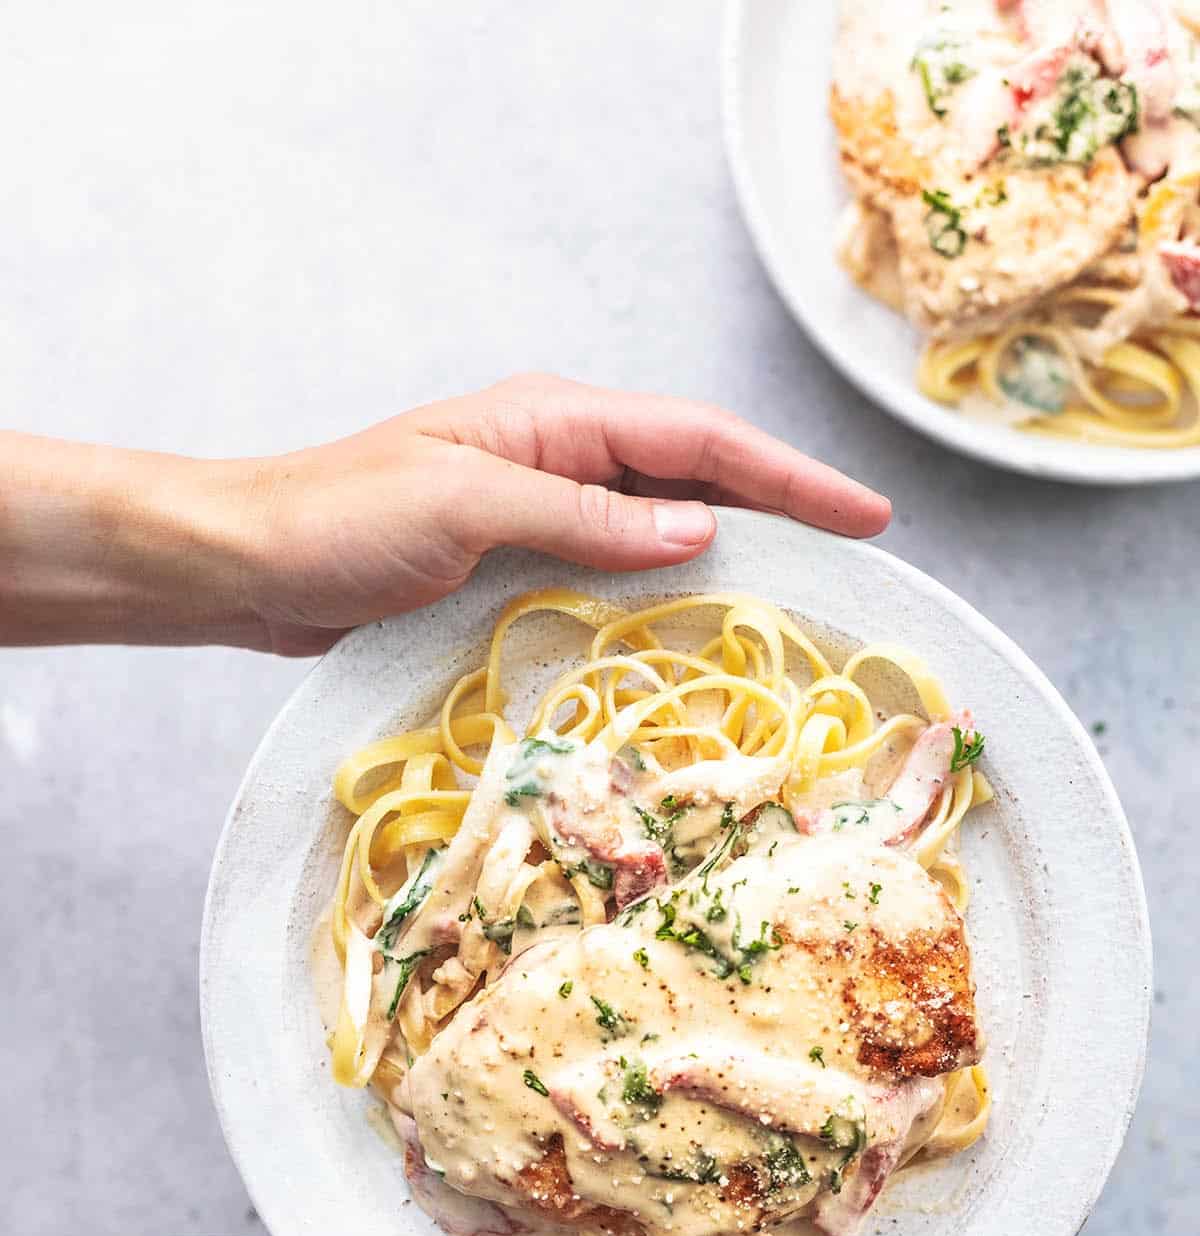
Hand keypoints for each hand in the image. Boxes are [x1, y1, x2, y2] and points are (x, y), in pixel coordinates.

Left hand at [0, 376, 888, 651]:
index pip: (700, 440)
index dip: (790, 476)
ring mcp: (542, 514)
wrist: (250, 566)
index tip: (867, 515)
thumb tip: (700, 531)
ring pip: (663, 535)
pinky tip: (697, 638)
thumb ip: (583, 518)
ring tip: (805, 605)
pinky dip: (664, 603)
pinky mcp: (519, 568)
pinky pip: (616, 580)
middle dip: (782, 513)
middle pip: (698, 481)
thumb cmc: (341, 521)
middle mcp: (560, 459)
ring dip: (730, 564)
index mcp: (554, 421)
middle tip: (860, 560)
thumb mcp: (466, 508)